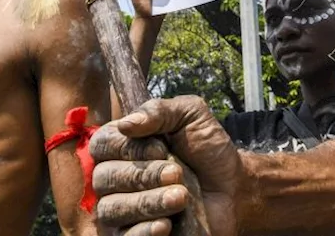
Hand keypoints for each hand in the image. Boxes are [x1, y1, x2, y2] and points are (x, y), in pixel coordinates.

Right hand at [91, 96, 241, 235]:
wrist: (232, 188)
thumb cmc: (207, 150)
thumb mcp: (191, 115)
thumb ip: (159, 110)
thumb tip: (125, 123)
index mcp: (122, 144)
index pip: (102, 144)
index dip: (129, 147)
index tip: (162, 149)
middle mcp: (114, 177)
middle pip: (104, 178)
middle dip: (143, 175)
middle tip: (177, 174)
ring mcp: (121, 209)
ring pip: (111, 209)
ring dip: (148, 202)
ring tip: (181, 197)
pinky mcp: (132, 235)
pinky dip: (143, 231)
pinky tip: (166, 224)